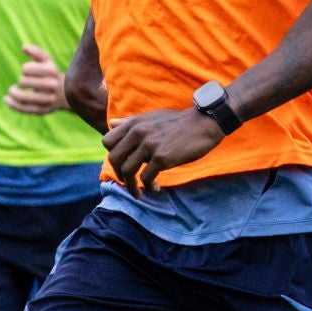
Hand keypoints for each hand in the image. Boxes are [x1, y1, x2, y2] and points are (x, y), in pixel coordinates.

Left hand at [3, 43, 67, 115]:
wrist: (66, 94)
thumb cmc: (50, 74)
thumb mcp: (46, 60)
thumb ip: (36, 51)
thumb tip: (24, 47)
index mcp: (51, 70)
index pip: (28, 68)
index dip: (26, 69)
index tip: (28, 71)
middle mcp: (51, 85)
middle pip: (23, 82)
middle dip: (21, 81)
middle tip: (21, 81)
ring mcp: (47, 99)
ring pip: (23, 97)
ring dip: (13, 93)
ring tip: (11, 91)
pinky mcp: (42, 110)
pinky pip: (23, 108)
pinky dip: (12, 104)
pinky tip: (6, 99)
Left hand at [103, 105, 224, 195]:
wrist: (204, 123)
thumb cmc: (178, 122)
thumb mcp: (151, 117)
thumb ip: (130, 122)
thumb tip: (111, 122)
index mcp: (134, 123)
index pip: (107, 141)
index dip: (112, 155)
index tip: (122, 164)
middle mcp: (138, 132)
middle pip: (114, 159)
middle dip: (119, 174)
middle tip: (128, 182)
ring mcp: (149, 145)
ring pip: (127, 171)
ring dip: (131, 186)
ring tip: (140, 193)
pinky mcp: (162, 158)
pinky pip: (146, 178)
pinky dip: (149, 187)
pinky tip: (156, 188)